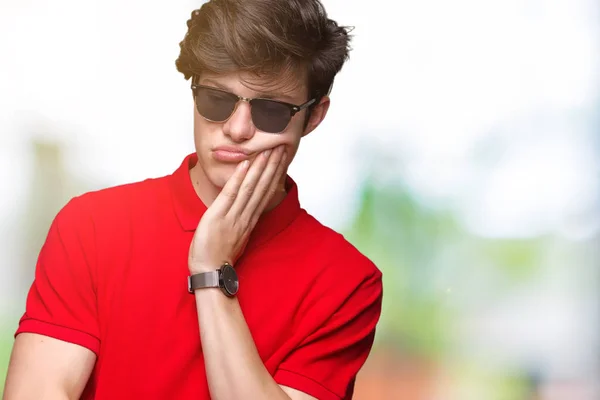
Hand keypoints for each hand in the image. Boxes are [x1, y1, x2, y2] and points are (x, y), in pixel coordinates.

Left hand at [188, 145, 286, 273]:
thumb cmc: (219, 256)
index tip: (282, 159)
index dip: (275, 175)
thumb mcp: (236, 235)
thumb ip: (242, 219)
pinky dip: (239, 179)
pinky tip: (246, 165)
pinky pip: (231, 195)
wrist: (210, 272)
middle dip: (273, 166)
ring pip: (251, 188)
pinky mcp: (218, 217)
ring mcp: (233, 216)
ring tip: (269, 151)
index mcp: (249, 219)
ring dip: (261, 168)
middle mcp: (245, 216)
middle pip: (263, 187)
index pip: (266, 193)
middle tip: (282, 147)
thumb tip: (245, 207)